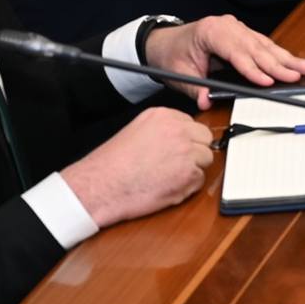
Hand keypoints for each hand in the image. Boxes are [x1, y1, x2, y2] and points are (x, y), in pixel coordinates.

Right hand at [60, 107, 214, 227]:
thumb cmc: (111, 165)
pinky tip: (166, 188)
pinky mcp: (189, 175)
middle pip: (205, 139)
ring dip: (192, 170)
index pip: (192, 124)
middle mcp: (178, 130)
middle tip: (175, 165)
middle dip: (195, 152)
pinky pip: (199, 181)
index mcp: (164, 116)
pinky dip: (186, 187)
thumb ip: (162, 130)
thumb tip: (181, 136)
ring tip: (166, 177)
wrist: (99, 187)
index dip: (186, 140)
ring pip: (205, 159)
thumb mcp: (137, 131)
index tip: (176, 150)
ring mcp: (186, 152)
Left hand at [143, 16, 304, 111]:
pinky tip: (294, 61)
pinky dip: (279, 54)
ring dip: (285, 58)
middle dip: (278, 63)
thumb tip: (206, 101)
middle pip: (257, 47)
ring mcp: (237, 28)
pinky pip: (263, 44)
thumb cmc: (171, 55)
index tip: (268, 81)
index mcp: (211, 31)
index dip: (253, 68)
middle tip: (298, 74)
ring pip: (265, 44)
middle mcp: (228, 26)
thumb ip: (194, 89)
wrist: (163, 42)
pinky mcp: (242, 33)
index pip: (237, 52)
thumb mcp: (178, 75)